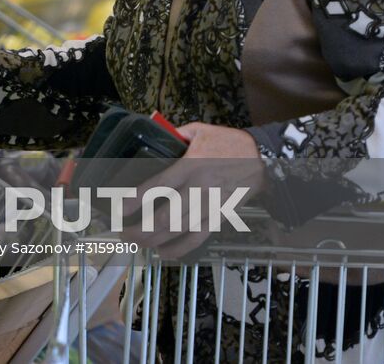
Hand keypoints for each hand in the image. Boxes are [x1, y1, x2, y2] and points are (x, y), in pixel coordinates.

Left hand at [118, 123, 264, 258]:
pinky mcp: (220, 217)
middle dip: (141, 229)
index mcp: (191, 165)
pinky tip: (163, 253)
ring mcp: (210, 206)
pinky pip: (198, 238)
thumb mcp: (200, 130)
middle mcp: (199, 189)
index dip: (136, 200)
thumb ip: (175, 133)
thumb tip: (153, 131)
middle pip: (165, 217)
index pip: (158, 186)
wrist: (263, 159)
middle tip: (123, 233)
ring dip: (154, 241)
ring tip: (135, 243)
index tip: (120, 209)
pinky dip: (179, 248)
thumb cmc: (229, 143)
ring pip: (178, 231)